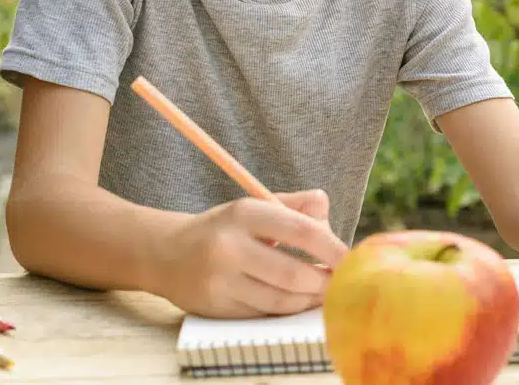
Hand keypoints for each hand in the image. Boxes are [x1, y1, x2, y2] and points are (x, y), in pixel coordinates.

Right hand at [156, 189, 348, 317]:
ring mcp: (220, 281)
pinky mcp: (215, 307)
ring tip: (324, 293)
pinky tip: (299, 303)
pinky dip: (287, 311)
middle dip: (324, 282)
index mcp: (245, 213)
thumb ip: (294, 205)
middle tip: (341, 282)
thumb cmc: (225, 228)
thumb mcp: (254, 206)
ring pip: (280, 300)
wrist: (167, 253)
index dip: (332, 248)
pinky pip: (263, 314)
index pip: (301, 231)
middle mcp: (229, 247)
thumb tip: (325, 209)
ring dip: (309, 300)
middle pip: (293, 273)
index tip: (351, 259)